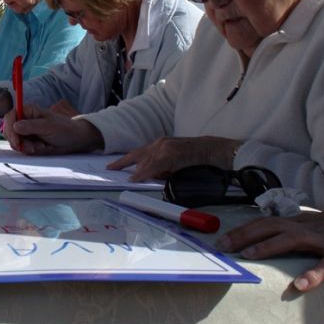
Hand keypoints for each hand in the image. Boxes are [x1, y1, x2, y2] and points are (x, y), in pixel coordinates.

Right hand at [3, 103, 103, 154]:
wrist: (74, 140)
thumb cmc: (64, 129)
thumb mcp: (49, 126)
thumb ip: (31, 126)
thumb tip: (15, 126)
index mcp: (28, 111)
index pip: (10, 117)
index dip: (9, 128)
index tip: (16, 141)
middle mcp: (24, 120)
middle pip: (9, 131)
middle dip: (19, 141)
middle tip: (31, 148)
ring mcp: (26, 132)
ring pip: (15, 141)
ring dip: (26, 147)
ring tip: (42, 147)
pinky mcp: (29, 141)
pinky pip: (22, 148)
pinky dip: (30, 150)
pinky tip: (42, 148)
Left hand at [107, 135, 240, 181]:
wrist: (215, 150)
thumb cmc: (197, 158)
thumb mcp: (175, 163)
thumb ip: (162, 169)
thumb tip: (150, 177)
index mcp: (160, 145)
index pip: (138, 153)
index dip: (124, 160)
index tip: (111, 166)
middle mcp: (160, 143)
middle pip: (136, 155)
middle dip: (121, 163)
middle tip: (108, 170)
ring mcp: (165, 147)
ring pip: (144, 161)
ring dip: (135, 171)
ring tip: (126, 179)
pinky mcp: (171, 154)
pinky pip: (154, 165)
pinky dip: (144, 173)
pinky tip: (135, 178)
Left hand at [215, 198, 323, 291]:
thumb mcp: (321, 227)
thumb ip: (300, 232)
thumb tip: (274, 238)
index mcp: (304, 222)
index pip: (267, 222)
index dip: (244, 230)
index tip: (222, 239)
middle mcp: (311, 227)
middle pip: (272, 226)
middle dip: (245, 235)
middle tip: (223, 246)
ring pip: (293, 239)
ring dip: (269, 246)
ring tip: (248, 256)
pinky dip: (314, 274)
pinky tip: (300, 285)